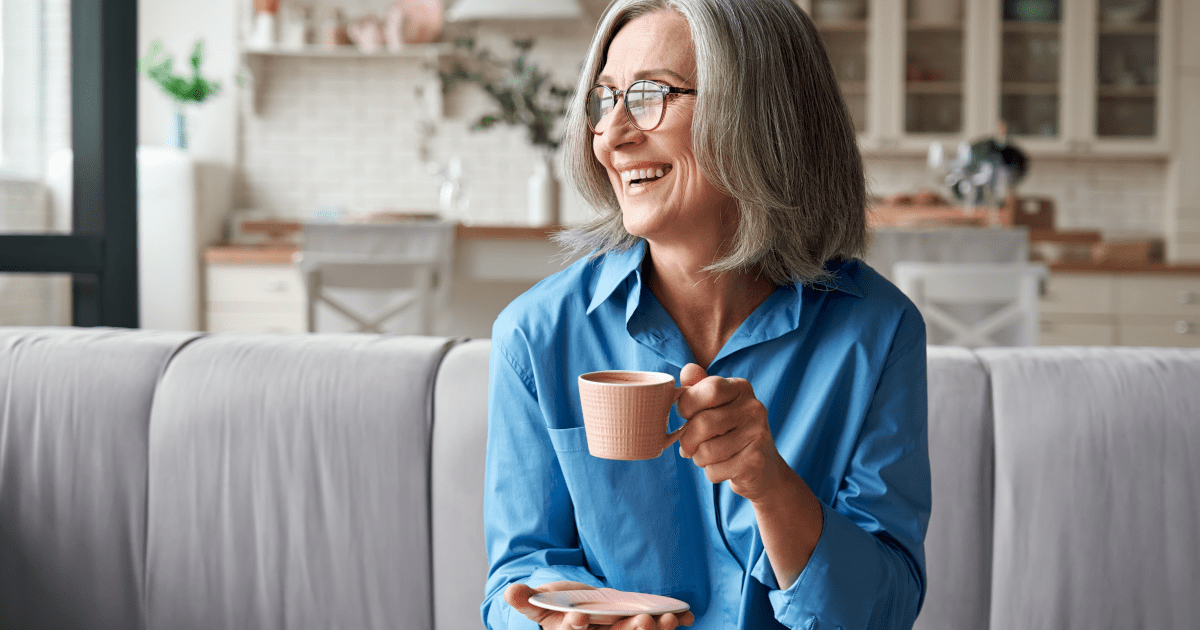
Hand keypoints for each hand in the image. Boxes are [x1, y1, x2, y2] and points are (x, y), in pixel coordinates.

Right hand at [504, 581, 693, 629]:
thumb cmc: (558, 606)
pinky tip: (685, 616)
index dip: (576, 627)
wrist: (578, 608)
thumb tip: (509, 591)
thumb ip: (527, 600)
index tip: (580, 618)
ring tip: (668, 618)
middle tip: (642, 622)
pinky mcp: (636, 629)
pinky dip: (669, 624)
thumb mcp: (541, 602)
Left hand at [675, 363, 790, 501]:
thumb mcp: (716, 405)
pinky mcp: (755, 462)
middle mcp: (754, 408)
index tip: (686, 415)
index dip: (687, 405)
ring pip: (706, 451)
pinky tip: (722, 466)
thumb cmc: (730, 431)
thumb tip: (687, 369)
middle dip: (687, 440)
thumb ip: (699, 387)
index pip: (708, 390)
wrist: (763, 467)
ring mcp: (758, 435)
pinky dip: (710, 472)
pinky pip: (714, 471)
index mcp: (741, 388)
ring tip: (706, 456)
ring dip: (698, 458)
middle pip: (703, 423)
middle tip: (689, 445)